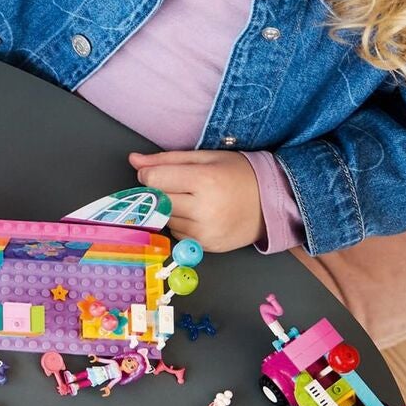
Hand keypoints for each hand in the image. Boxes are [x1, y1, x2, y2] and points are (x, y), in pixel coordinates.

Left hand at [127, 149, 262, 251]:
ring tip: (193, 200)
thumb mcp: (204, 158)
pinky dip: (181, 224)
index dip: (149, 174)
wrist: (272, 203)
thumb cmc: (238, 175)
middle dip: (159, 192)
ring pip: (165, 219)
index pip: (154, 180)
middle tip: (178, 186)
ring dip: (170, 210)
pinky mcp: (208, 247)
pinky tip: (199, 215)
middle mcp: (204, 209)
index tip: (157, 172)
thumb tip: (133, 160)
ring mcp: (206, 232)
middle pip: (157, 201)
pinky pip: (178, 234)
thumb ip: (166, 159)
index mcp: (204, 181)